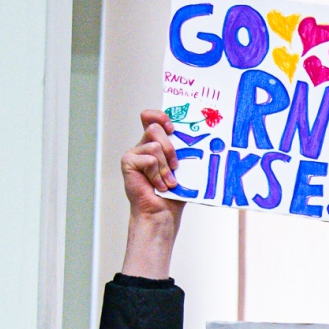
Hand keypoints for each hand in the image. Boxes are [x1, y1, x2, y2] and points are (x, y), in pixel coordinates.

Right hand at [119, 110, 183, 278]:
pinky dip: (158, 175)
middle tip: (176, 165)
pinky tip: (158, 186)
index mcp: (156, 143)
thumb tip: (200, 135)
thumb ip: (183, 149)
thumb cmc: (175, 192)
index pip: (152, 117)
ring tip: (168, 182)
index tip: (172, 127)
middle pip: (155, 128)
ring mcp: (134, 153)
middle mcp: (143, 146)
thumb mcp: (183, 167)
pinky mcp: (128, 162)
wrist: (163, 212)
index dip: (160, 116)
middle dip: (171, 147)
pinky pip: (149, 160)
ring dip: (166, 167)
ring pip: (155, 145)